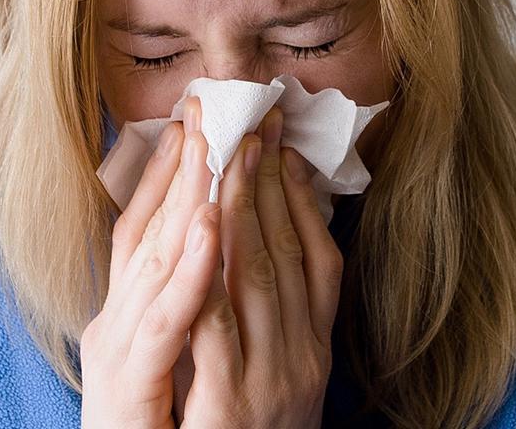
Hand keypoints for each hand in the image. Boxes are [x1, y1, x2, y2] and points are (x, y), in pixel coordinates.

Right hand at [81, 97, 219, 428]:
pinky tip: (212, 224)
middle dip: (181, 165)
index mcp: (118, 317)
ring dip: (188, 195)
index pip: (139, 230)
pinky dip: (191, 269)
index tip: (188, 123)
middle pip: (149, 229)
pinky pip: (167, 319)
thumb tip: (204, 257)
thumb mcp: (155, 362)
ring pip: (155, 258)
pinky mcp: (129, 383)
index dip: (161, 174)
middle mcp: (109, 325)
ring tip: (214, 141)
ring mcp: (117, 351)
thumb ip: (172, 311)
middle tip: (206, 105)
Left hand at [178, 104, 344, 428]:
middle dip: (263, 179)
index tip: (276, 138)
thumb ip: (280, 316)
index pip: (315, 255)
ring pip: (255, 275)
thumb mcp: (279, 374)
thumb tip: (271, 243)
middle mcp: (302, 358)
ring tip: (224, 145)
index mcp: (314, 347)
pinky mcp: (231, 410)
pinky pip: (215, 329)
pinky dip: (208, 272)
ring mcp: (270, 381)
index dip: (296, 193)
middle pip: (284, 251)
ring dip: (238, 206)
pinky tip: (200, 223)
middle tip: (247, 117)